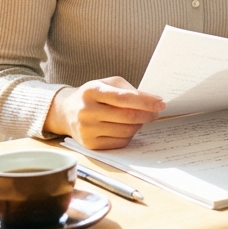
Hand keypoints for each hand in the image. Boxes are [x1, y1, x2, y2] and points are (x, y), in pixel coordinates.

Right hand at [43, 77, 164, 149]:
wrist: (66, 112)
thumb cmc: (93, 95)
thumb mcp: (108, 84)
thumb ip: (130, 90)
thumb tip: (153, 101)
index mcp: (92, 91)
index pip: (124, 98)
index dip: (146, 101)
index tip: (161, 103)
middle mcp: (87, 111)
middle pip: (127, 117)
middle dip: (147, 115)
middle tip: (156, 112)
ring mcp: (87, 130)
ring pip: (126, 131)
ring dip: (139, 125)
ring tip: (140, 118)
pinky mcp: (90, 145)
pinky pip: (120, 143)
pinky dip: (129, 135)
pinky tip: (128, 128)